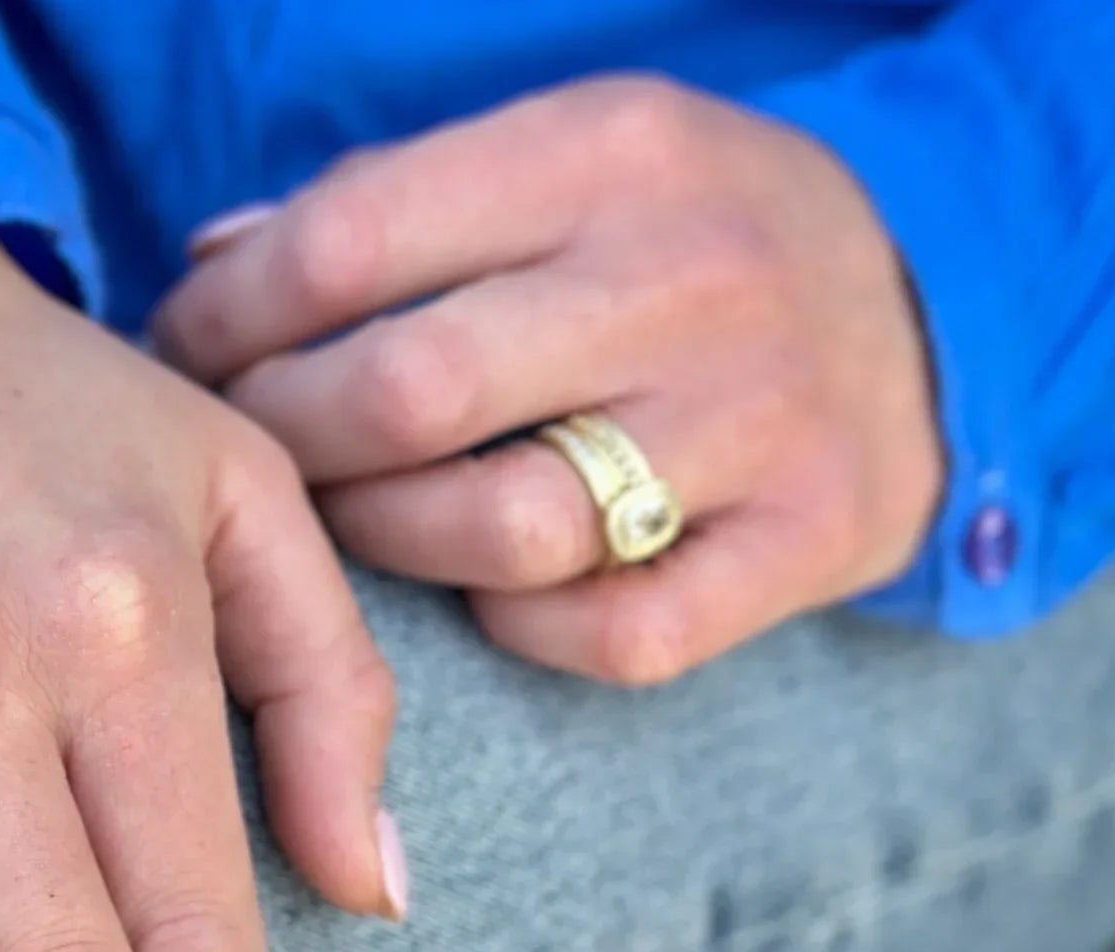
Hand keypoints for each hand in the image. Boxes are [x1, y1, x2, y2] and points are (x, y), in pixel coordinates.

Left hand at [154, 77, 944, 683]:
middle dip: (287, 441)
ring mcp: (759, 421)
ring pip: (503, 529)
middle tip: (253, 461)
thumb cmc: (691, 242)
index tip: (186, 363)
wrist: (928, 316)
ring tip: (354, 521)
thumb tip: (209, 270)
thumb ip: (395, 206)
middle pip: (409, 393)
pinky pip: (616, 635)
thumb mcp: (569, 162)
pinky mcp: (807, 542)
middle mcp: (690, 279)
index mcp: (610, 152)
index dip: (231, 322)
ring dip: (388, 542)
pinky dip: (527, 630)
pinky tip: (493, 596)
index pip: (353, 243)